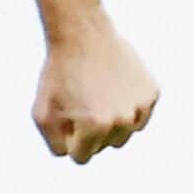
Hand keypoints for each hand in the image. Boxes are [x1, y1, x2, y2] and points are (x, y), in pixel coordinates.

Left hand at [33, 21, 158, 162]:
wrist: (82, 36)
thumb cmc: (57, 74)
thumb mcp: (41, 114)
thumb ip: (55, 144)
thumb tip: (73, 154)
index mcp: (96, 127)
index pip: (82, 157)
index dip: (70, 141)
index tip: (66, 123)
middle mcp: (124, 120)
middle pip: (105, 146)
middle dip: (92, 133)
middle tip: (81, 106)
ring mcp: (142, 106)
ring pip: (126, 133)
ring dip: (112, 123)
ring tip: (97, 98)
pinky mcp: (152, 93)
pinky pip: (140, 115)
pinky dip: (128, 108)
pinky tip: (113, 89)